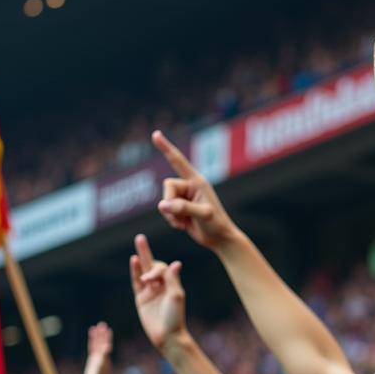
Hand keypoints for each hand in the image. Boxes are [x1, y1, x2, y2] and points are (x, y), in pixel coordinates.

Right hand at [83, 322, 112, 373]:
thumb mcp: (101, 366)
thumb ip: (103, 357)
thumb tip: (108, 347)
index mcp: (104, 357)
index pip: (105, 344)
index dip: (106, 337)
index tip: (107, 329)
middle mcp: (102, 356)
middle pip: (102, 342)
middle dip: (102, 333)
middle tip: (102, 324)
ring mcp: (97, 357)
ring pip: (96, 344)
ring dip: (97, 336)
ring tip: (96, 327)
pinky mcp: (93, 359)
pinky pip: (92, 349)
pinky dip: (92, 343)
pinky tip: (91, 338)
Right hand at [130, 234, 186, 351]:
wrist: (167, 336)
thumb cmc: (175, 317)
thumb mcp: (176, 296)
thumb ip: (172, 280)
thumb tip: (176, 263)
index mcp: (172, 284)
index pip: (162, 269)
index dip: (156, 271)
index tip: (152, 280)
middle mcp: (161, 285)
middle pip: (152, 264)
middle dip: (146, 251)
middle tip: (140, 237)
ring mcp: (150, 291)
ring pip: (143, 271)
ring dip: (140, 257)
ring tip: (137, 243)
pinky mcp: (141, 298)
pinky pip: (135, 282)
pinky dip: (134, 271)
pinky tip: (133, 260)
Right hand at [153, 131, 241, 252]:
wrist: (219, 239)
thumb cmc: (217, 225)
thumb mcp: (203, 215)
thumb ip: (183, 208)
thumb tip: (162, 204)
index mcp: (197, 181)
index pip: (178, 161)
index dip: (166, 148)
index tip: (156, 134)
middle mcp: (189, 187)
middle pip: (167, 186)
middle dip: (170, 203)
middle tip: (182, 217)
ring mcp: (184, 198)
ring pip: (164, 201)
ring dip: (171, 215)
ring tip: (186, 223)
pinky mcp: (180, 209)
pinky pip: (166, 211)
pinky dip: (172, 220)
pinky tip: (185, 225)